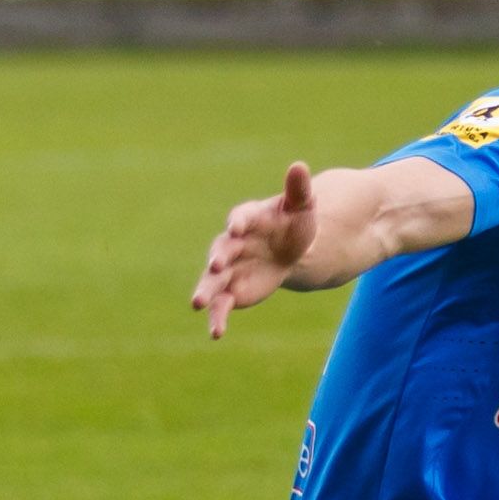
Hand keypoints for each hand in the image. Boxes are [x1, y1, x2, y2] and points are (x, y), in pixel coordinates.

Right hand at [189, 162, 319, 338]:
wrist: (290, 250)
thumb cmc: (293, 223)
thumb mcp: (301, 206)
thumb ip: (298, 189)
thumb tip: (299, 166)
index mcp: (248, 219)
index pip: (240, 218)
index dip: (238, 221)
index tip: (237, 226)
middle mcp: (233, 244)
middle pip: (221, 249)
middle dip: (218, 257)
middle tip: (215, 264)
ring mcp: (229, 268)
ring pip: (212, 281)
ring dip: (205, 291)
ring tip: (197, 303)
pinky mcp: (231, 291)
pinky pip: (221, 305)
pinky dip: (217, 318)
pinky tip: (216, 334)